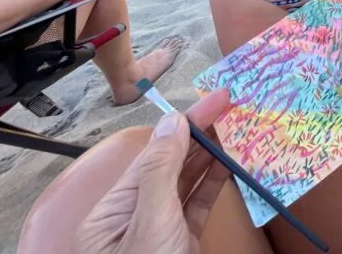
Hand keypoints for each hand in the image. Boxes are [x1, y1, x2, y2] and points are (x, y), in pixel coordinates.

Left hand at [74, 90, 232, 253]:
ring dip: (208, 156)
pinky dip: (211, 184)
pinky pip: (196, 206)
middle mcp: (132, 219)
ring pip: (185, 184)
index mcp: (109, 215)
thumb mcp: (151, 223)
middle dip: (198, 136)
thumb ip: (161, 172)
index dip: (184, 126)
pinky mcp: (181, 244)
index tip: (213, 101)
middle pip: (168, 167)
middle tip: (228, 105)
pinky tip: (226, 163)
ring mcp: (158, 232)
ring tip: (232, 126)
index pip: (151, 158)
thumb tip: (171, 121)